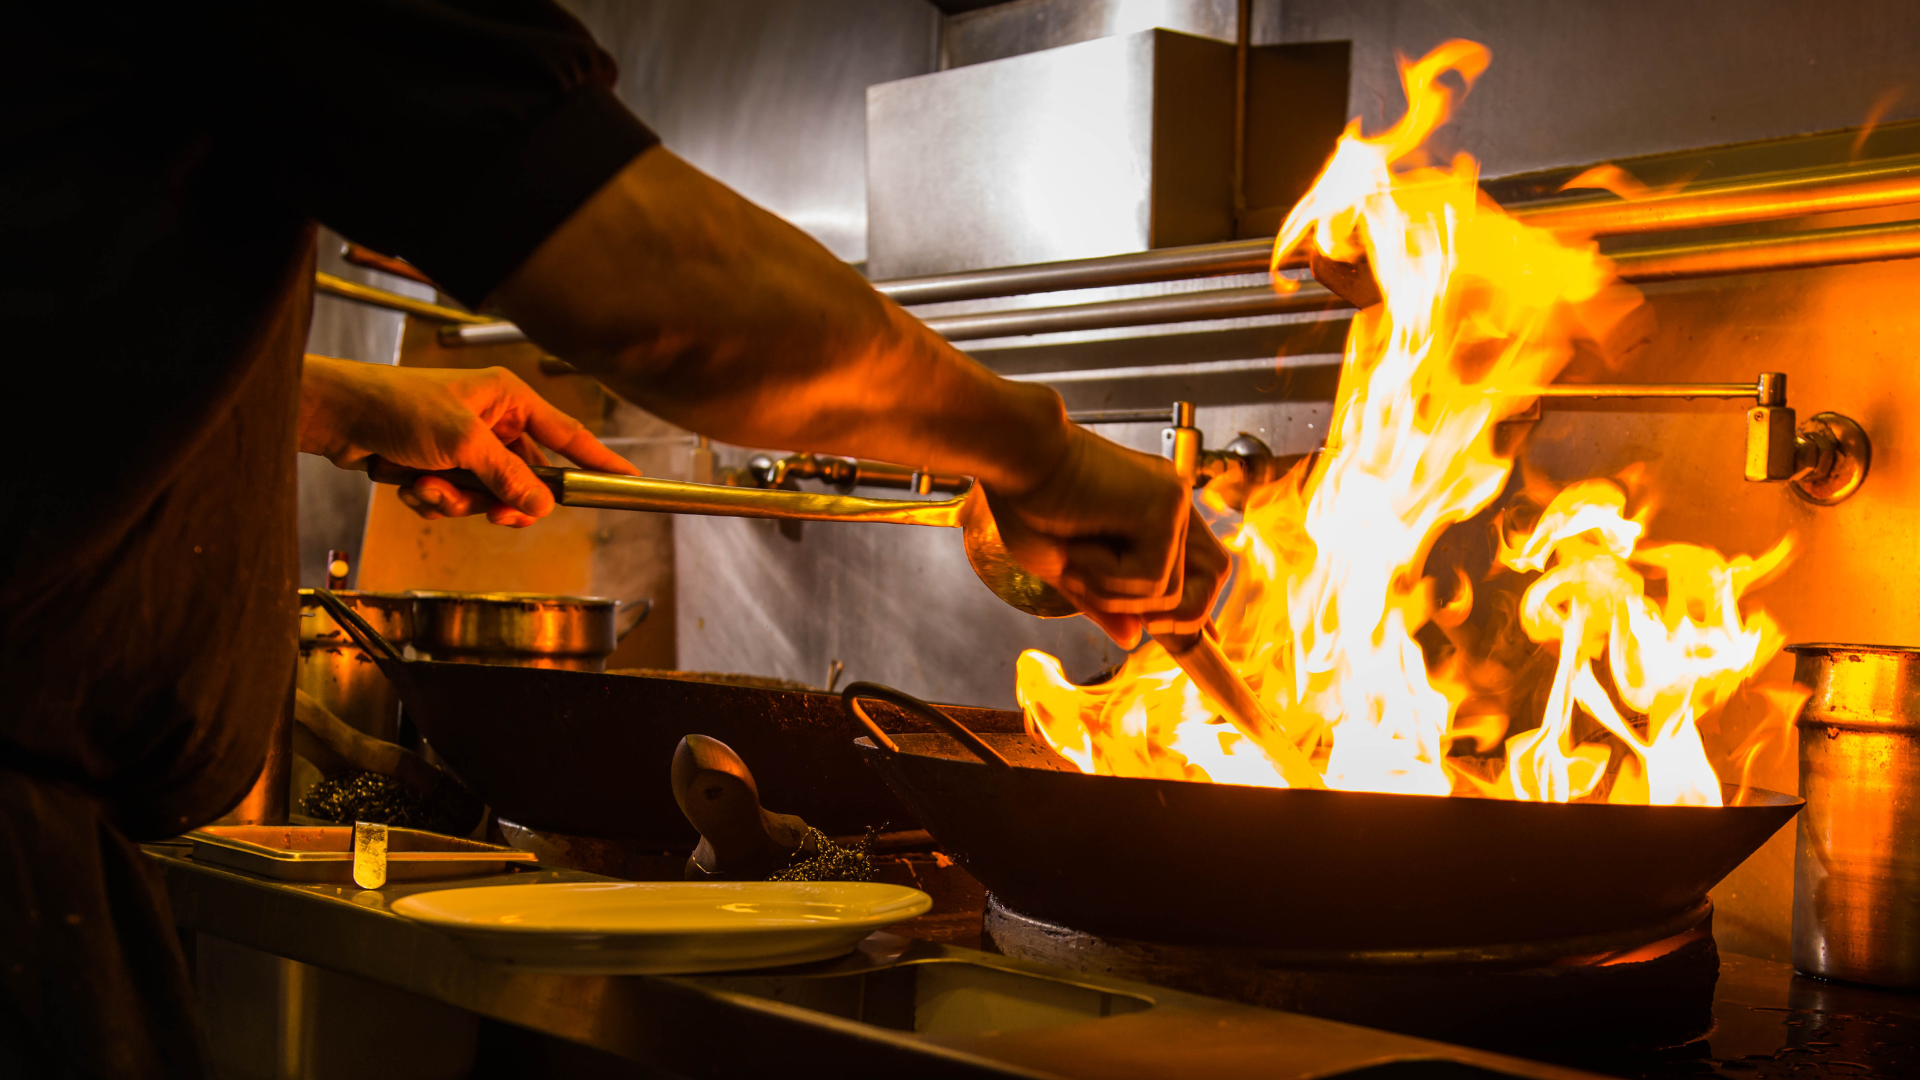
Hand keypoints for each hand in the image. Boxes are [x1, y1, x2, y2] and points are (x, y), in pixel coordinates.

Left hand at [299, 356, 637, 526]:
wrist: (337, 417)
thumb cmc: (396, 405)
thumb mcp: (462, 443)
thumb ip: (508, 476)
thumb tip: (543, 504)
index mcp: (508, 398)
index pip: (568, 435)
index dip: (599, 460)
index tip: (629, 480)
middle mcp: (492, 421)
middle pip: (527, 478)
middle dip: (502, 499)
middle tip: (495, 513)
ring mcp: (466, 447)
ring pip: (489, 496)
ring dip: (458, 500)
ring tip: (429, 484)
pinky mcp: (441, 467)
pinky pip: (458, 501)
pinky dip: (435, 499)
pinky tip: (410, 482)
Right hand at [985, 425, 1229, 647]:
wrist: (1012, 457)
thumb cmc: (1027, 502)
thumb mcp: (1064, 567)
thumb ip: (1101, 602)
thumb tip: (1132, 639)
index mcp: (1154, 513)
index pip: (1201, 567)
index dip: (1196, 608)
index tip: (1190, 637)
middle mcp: (1172, 505)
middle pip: (1212, 578)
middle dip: (1174, 616)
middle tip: (1123, 611)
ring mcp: (1174, 504)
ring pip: (1172, 594)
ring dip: (1113, 593)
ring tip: (1075, 556)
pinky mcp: (1167, 508)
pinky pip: (1153, 582)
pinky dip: (1106, 578)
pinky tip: (1078, 543)